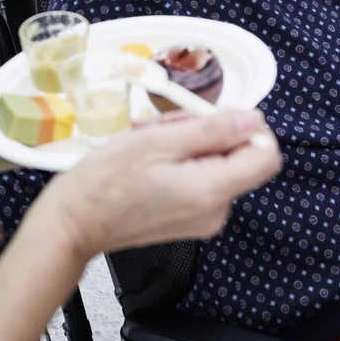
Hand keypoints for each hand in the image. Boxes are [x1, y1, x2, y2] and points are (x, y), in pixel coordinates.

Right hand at [39, 110, 280, 258]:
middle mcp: (217, 211)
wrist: (73, 224)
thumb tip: (254, 120)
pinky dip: (178, 159)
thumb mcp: (159, 141)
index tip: (214, 116)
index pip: (267, 156)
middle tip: (165, 123)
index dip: (249, 128)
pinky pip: (200, 178)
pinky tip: (148, 155)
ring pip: (217, 162)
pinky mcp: (189, 218)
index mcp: (213, 192)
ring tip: (148, 137)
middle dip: (207, 130)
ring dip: (186, 141)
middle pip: (239, 155)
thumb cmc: (106, 181)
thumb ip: (213, 131)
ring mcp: (204, 218)